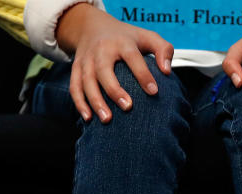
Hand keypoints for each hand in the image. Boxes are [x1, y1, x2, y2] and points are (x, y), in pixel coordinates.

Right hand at [56, 3, 173, 122]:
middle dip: (114, 90)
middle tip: (128, 107)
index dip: (143, 74)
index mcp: (121, 42)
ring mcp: (86, 60)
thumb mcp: (147, 36)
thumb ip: (163, 50)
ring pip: (86, 81)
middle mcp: (101, 50)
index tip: (153, 91)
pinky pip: (75, 87)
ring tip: (107, 119)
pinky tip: (88, 119)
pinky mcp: (76, 68)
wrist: (92, 26)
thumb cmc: (125, 37)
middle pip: (104, 71)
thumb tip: (167, 71)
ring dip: (95, 101)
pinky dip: (80, 103)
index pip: (133, 58)